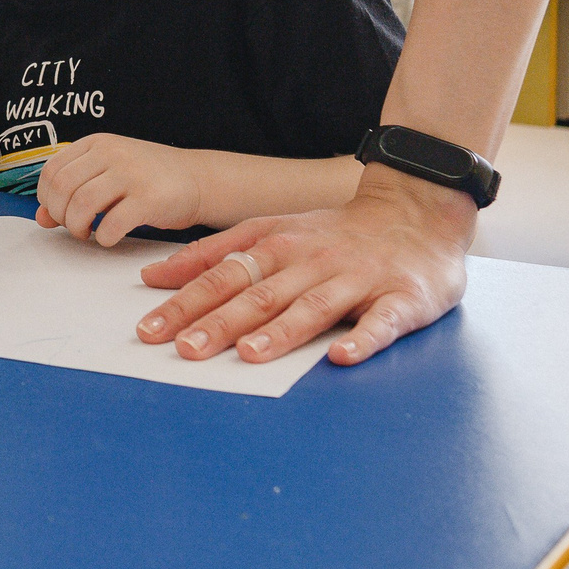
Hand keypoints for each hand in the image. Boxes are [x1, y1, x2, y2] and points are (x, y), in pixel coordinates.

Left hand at [34, 134, 201, 245]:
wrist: (197, 179)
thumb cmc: (147, 179)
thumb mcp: (106, 174)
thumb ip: (73, 190)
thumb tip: (42, 217)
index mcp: (97, 143)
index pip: (52, 169)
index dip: (47, 197)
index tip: (57, 212)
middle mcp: (111, 153)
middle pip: (63, 187)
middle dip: (60, 215)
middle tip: (73, 226)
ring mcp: (131, 174)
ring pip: (82, 204)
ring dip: (77, 227)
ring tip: (88, 233)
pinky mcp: (149, 199)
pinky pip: (111, 224)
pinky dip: (103, 237)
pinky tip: (109, 237)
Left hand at [134, 166, 474, 364]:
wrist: (417, 212)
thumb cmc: (335, 234)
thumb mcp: (270, 230)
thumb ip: (214, 254)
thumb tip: (155, 276)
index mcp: (278, 245)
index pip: (223, 275)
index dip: (186, 302)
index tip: (151, 328)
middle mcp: (312, 261)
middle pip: (260, 293)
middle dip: (220, 321)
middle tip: (185, 349)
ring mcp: (357, 279)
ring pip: (314, 306)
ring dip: (281, 331)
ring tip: (250, 353)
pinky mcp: (402, 299)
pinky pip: (382, 322)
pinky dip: (363, 339)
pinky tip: (342, 356)